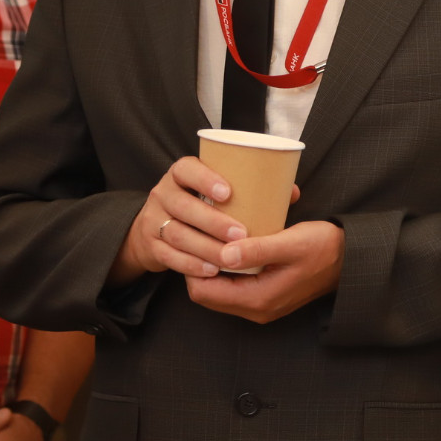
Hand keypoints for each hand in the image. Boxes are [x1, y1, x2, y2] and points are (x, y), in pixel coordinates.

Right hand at [111, 157, 247, 284]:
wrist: (155, 226)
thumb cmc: (199, 203)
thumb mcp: (212, 189)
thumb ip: (244, 188)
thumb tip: (290, 191)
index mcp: (180, 174)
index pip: (186, 170)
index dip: (205, 179)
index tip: (228, 193)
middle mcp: (163, 194)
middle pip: (183, 206)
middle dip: (213, 222)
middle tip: (241, 234)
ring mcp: (153, 220)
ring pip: (176, 234)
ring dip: (205, 247)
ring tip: (230, 257)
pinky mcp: (151, 246)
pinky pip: (169, 256)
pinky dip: (191, 264)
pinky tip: (211, 270)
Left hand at [183, 219, 345, 323]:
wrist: (350, 259)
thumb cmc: (324, 248)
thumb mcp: (291, 243)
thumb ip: (257, 249)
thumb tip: (222, 252)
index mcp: (258, 300)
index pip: (202, 292)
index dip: (191, 266)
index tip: (193, 238)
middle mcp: (256, 309)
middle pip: (206, 294)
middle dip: (197, 267)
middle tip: (197, 236)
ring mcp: (261, 306)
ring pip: (218, 291)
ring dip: (210, 268)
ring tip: (211, 239)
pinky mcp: (266, 297)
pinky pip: (232, 287)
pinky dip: (225, 270)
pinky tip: (230, 248)